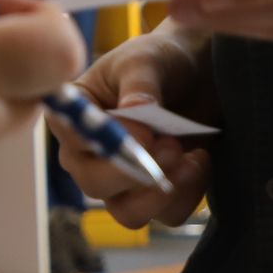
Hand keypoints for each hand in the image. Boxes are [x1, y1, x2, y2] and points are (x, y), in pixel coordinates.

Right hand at [51, 27, 214, 229]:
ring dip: (160, 192)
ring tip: (187, 155)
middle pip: (94, 183)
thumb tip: (135, 112)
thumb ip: (139, 84)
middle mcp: (90, 153)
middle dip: (135, 172)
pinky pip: (167, 215)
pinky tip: (200, 158)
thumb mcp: (147, 59)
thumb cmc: (161, 58)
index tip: (145, 131)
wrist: (201, 72)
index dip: (106, 141)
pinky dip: (187, 193)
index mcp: (77, 113)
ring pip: (128, 212)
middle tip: (171, 145)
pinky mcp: (156, 195)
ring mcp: (122, 180)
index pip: (71, 136)